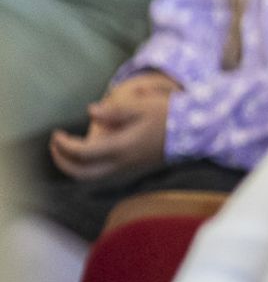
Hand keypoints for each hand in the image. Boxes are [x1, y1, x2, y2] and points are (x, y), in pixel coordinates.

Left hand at [50, 74, 176, 182]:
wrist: (197, 131)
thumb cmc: (170, 115)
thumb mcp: (143, 106)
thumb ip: (115, 110)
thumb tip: (91, 111)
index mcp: (121, 147)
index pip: (82, 153)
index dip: (64, 145)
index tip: (57, 133)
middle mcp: (122, 162)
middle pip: (82, 173)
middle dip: (63, 161)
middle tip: (56, 145)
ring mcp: (129, 166)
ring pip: (92, 176)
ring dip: (74, 165)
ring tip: (68, 148)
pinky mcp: (134, 165)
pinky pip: (104, 171)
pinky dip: (89, 164)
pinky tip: (90, 149)